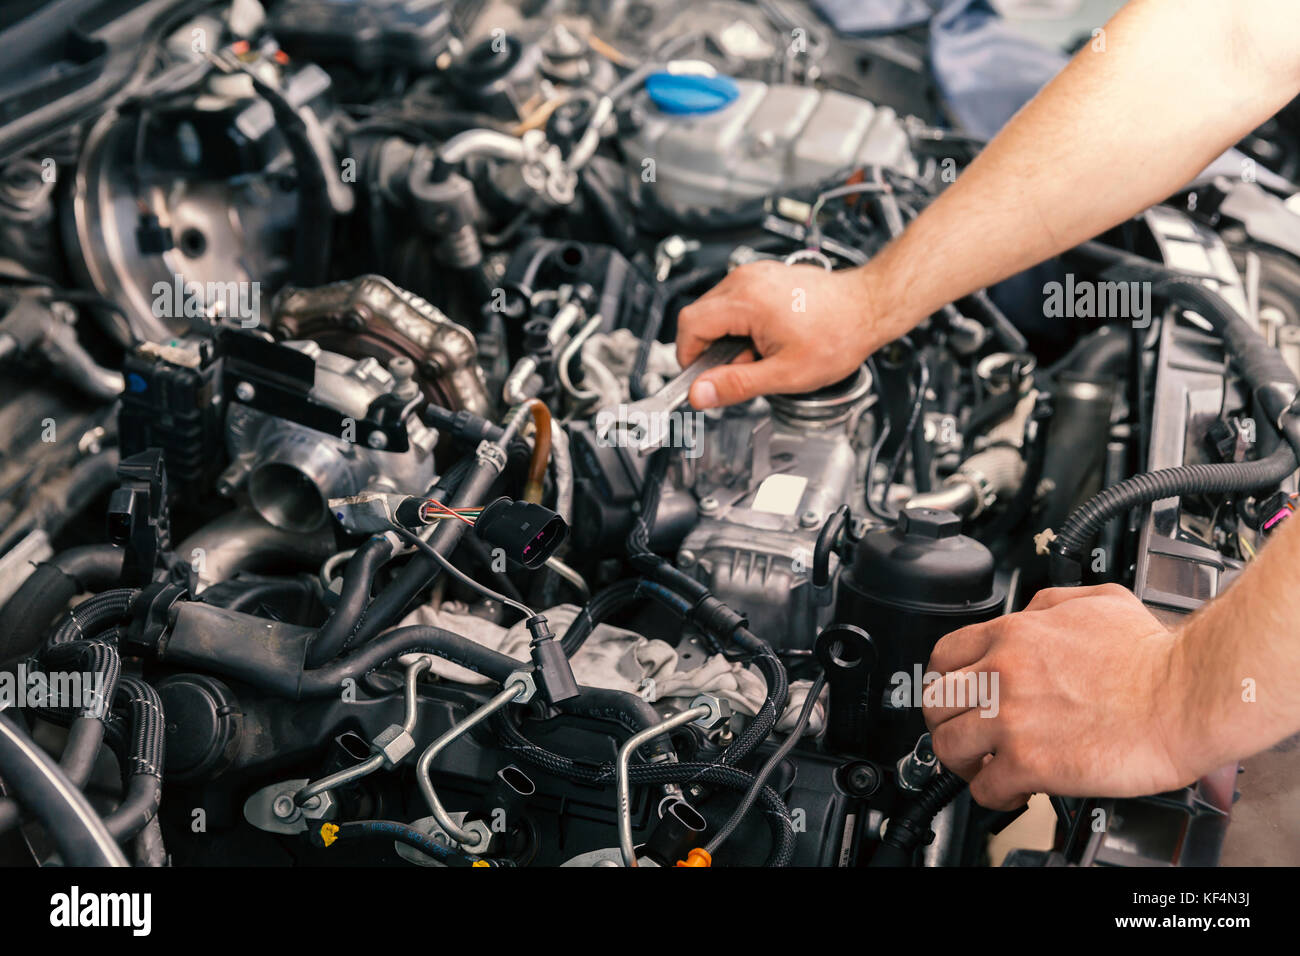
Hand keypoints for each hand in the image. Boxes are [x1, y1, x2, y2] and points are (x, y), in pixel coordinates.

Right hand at [675, 261, 894, 409]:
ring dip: (728, 338)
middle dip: (712, 349)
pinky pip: (735, 302)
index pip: (689, 326)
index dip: (689, 357)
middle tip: (743, 368)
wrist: (868, 307)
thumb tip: (700, 394)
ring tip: (761, 353)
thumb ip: (736, 385)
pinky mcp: (764, 277)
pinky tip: (768, 338)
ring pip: (716, 310)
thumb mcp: (785, 374)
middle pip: (700, 317)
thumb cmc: (838, 335)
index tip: (702, 378)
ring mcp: (755, 275)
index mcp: (745, 300)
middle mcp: (746, 280)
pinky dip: (741, 325)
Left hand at [923, 584, 1199, 809]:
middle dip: (946, 722)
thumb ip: (1049, 604)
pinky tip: (1013, 790)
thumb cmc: (1155, 655)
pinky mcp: (1030, 762)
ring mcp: (1010, 718)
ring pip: (948, 747)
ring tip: (983, 765)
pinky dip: (993, 794)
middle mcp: (1002, 673)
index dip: (945, 680)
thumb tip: (1029, 612)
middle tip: (963, 732)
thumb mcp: (1096, 601)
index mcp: (1013, 635)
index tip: (956, 695)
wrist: (1187, 695)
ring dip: (963, 761)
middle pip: (936, 702)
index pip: (943, 656)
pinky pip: (984, 787)